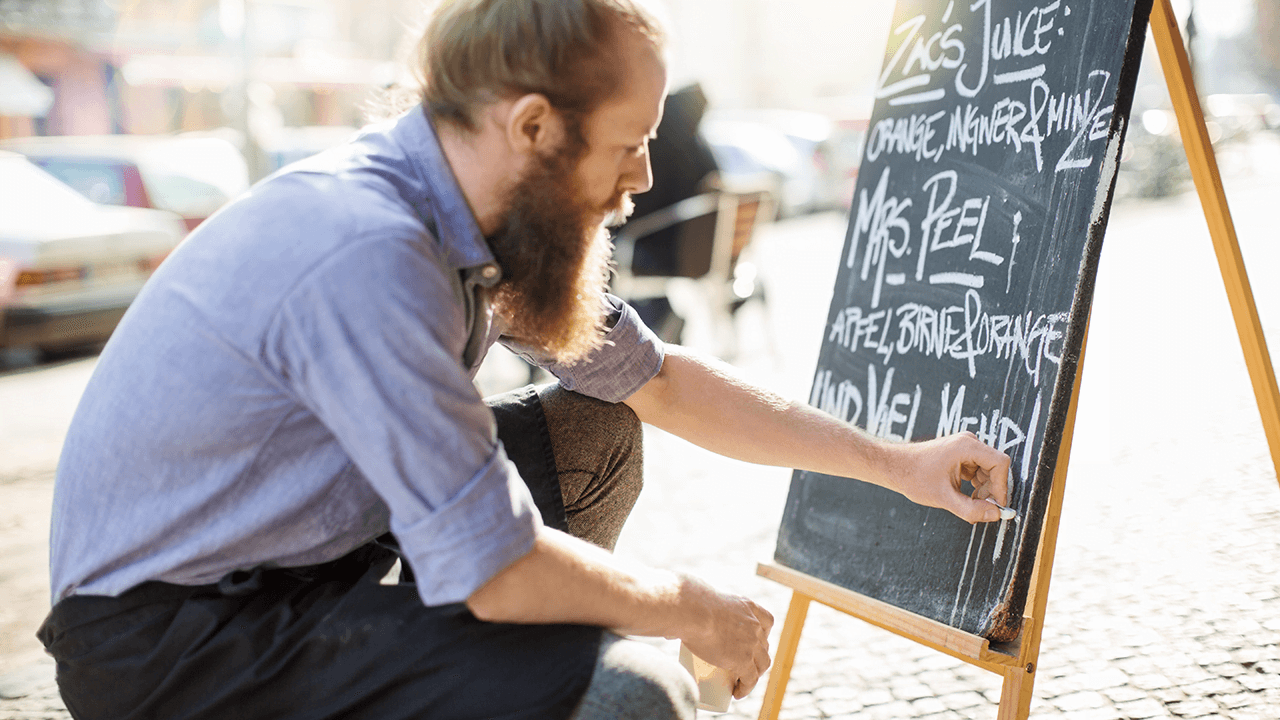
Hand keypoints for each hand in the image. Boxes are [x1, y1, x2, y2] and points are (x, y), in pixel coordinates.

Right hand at [674, 574, 773, 697]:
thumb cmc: (687, 602)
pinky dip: (746, 688)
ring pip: (761, 664)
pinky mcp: (744, 660)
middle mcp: (754, 624)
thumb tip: (670, 630)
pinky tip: (738, 693)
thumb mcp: (697, 603)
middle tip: (741, 664)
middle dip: (757, 656)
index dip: (763, 633)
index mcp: (747, 606)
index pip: (767, 621)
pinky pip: (751, 679)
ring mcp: (751, 642)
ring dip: (754, 674)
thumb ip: (686, 614)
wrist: (691, 610)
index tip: (753, 640)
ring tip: (741, 682)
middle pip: (764, 645)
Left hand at [883, 431, 1011, 523]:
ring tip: (969, 504)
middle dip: (991, 491)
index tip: (995, 505)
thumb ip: (970, 509)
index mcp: (967, 446)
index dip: (1001, 487)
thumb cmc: (914, 476)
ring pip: (988, 471)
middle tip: (981, 509)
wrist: (894, 466)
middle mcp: (968, 442)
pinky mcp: (961, 454)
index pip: (1000, 464)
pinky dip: (976, 486)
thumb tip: (995, 515)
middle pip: (995, 468)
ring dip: (983, 490)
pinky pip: (978, 470)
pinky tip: (964, 497)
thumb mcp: (944, 498)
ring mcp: (965, 447)